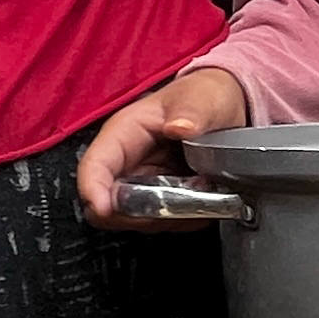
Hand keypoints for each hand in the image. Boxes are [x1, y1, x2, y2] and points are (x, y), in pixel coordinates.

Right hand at [78, 64, 250, 225]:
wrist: (224, 107)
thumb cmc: (204, 95)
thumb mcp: (203, 98)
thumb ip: (192, 111)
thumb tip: (179, 126)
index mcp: (123, 133)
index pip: (94, 166)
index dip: (94, 191)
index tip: (106, 208)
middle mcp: (124, 162)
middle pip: (109, 204)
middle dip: (139, 214)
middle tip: (178, 207)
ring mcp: (139, 182)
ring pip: (133, 218)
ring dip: (166, 218)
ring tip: (199, 199)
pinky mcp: (156, 197)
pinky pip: (159, 221)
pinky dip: (180, 221)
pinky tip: (203, 206)